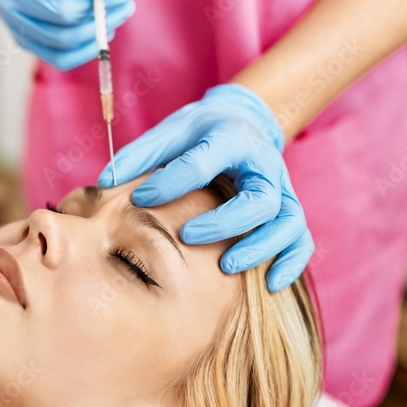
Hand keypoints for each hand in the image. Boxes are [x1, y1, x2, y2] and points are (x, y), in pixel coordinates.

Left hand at [97, 83, 313, 291]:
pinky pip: (301, 240)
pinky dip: (291, 263)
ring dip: (260, 248)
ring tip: (227, 268)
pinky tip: (269, 283)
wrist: (244, 123)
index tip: (139, 200)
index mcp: (230, 138)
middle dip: (224, 222)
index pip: (204, 161)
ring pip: (286, 222)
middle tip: (187, 237)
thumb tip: (104, 181)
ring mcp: (282, 189)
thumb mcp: (170, 132)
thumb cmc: (200, 134)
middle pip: (258, 199)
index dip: (171, 183)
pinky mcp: (290, 210)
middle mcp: (263, 165)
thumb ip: (140, 155)